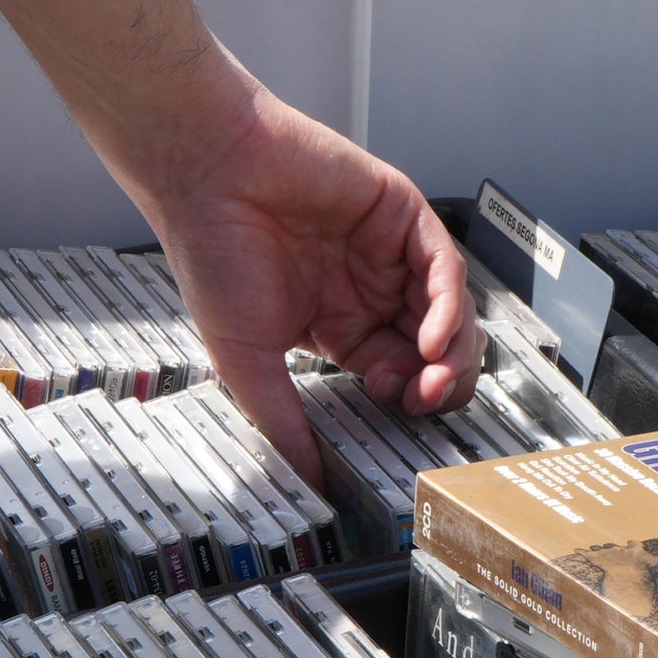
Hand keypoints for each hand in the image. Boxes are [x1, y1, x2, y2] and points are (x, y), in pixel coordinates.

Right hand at [139, 89, 482, 487]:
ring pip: (451, 311)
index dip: (406, 396)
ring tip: (433, 373)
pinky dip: (448, 307)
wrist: (205, 174)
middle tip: (424, 398)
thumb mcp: (246, 360)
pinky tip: (434, 337)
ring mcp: (389, 251)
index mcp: (339, 326)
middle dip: (440, 382)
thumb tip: (307, 482)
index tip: (392, 406)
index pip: (398, 372)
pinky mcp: (401, 213)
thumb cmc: (211, 255)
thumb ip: (283, 421)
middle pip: (436, 348)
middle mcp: (370, 290)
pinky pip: (444, 268)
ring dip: (452, 351)